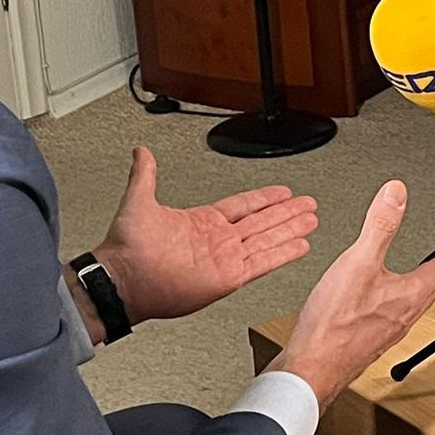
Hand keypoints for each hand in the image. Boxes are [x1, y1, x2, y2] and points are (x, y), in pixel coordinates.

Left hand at [91, 147, 317, 324]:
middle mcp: (218, 241)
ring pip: (268, 240)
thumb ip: (144, 175)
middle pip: (262, 221)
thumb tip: (142, 152)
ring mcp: (225, 259)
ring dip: (291, 229)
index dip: (265, 198)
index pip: (243, 206)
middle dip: (287, 212)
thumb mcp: (139, 202)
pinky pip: (262, 263)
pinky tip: (300, 245)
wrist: (123, 281)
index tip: (284, 192)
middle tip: (309, 204)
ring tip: (312, 220)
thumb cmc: (127, 249)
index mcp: (203, 222)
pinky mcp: (228, 278)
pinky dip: (283, 253)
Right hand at [269, 181, 434, 407]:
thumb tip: (397, 193)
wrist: (312, 367)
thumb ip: (380, 225)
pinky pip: (387, 320)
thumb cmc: (334, 323)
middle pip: (428, 292)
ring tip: (409, 282)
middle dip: (433, 276)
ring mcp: (387, 333)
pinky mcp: (367, 343)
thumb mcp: (359, 260)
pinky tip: (372, 307)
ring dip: (413, 292)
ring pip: (409, 308)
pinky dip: (388, 307)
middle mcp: (404, 316)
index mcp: (410, 294)